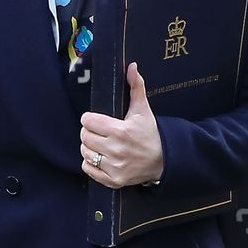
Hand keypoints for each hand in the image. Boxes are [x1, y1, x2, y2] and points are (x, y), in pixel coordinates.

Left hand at [80, 61, 163, 187]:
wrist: (164, 161)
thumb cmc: (150, 134)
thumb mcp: (143, 110)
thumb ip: (136, 87)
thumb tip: (132, 67)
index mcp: (121, 130)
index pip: (88, 121)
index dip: (90, 119)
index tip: (96, 120)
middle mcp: (116, 149)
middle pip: (84, 137)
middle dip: (89, 132)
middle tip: (98, 132)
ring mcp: (114, 167)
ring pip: (85, 153)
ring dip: (89, 148)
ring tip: (100, 145)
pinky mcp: (113, 180)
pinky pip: (89, 170)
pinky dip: (91, 164)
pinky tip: (101, 158)